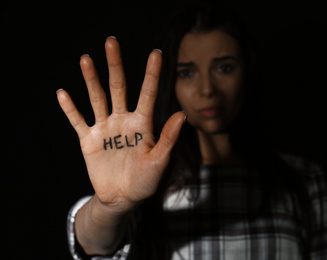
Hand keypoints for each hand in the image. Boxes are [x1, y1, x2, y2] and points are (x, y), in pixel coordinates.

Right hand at [57, 37, 184, 213]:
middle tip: (112, 42)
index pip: (148, 94)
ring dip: (91, 79)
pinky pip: (78, 121)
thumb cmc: (145, 181)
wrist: (123, 198)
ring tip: (86, 59)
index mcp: (143, 124)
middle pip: (119, 87)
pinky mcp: (89, 140)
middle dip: (115, 65)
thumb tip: (182, 114)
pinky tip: (63, 93)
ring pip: (97, 98)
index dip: (152, 74)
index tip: (156, 53)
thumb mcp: (160, 161)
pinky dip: (70, 109)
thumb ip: (168, 138)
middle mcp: (123, 120)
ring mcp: (105, 128)